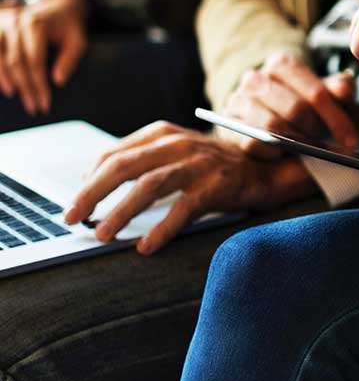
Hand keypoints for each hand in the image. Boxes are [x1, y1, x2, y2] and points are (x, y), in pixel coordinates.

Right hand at [0, 0, 87, 114]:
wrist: (57, 5)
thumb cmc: (68, 26)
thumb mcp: (78, 40)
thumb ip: (69, 59)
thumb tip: (57, 81)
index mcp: (36, 25)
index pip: (34, 61)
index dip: (38, 84)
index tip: (44, 102)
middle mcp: (15, 22)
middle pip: (16, 62)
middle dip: (25, 87)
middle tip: (33, 107)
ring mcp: (2, 23)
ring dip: (6, 79)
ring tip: (15, 96)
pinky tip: (4, 83)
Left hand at [64, 122, 282, 254]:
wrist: (264, 170)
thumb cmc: (213, 166)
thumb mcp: (175, 153)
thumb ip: (140, 161)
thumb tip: (91, 182)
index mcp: (163, 134)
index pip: (113, 155)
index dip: (89, 182)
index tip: (75, 205)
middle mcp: (179, 144)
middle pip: (124, 166)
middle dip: (92, 194)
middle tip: (72, 218)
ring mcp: (199, 164)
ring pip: (149, 186)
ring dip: (121, 212)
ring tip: (103, 234)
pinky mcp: (218, 186)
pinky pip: (183, 209)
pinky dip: (162, 229)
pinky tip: (146, 246)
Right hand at [221, 53, 357, 158]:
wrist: (264, 115)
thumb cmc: (301, 104)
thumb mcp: (323, 94)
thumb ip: (338, 89)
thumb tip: (345, 90)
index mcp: (282, 64)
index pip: (316, 92)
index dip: (336, 118)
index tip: (350, 140)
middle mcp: (255, 78)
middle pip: (295, 110)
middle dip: (316, 131)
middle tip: (329, 147)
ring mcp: (238, 100)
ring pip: (273, 128)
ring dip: (296, 143)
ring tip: (307, 149)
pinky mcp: (228, 125)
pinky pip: (254, 144)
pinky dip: (273, 153)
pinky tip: (283, 154)